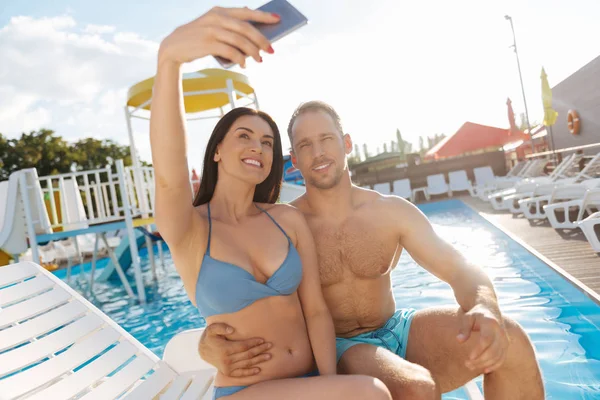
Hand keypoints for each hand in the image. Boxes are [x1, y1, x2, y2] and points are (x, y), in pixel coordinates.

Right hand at [158, 6, 279, 67]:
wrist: (173, 47)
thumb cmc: (198, 39)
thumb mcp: (213, 26)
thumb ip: (230, 25)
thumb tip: (253, 30)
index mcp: (219, 11)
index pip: (246, 12)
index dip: (263, 16)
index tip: (278, 19)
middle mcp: (215, 18)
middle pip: (246, 28)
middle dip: (261, 39)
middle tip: (270, 49)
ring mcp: (211, 31)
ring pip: (240, 41)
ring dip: (252, 51)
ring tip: (259, 60)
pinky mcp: (207, 44)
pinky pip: (230, 51)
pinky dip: (240, 58)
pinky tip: (244, 64)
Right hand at [198, 323, 272, 376]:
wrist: (203, 350)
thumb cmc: (210, 337)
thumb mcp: (212, 329)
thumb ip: (221, 327)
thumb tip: (232, 329)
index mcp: (225, 349)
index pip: (243, 346)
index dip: (253, 343)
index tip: (262, 339)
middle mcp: (227, 360)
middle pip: (248, 355)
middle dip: (260, 350)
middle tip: (270, 345)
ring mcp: (228, 368)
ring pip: (247, 363)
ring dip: (259, 360)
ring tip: (268, 356)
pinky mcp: (228, 372)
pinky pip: (241, 373)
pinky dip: (250, 372)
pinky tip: (258, 370)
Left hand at [457, 305, 508, 373]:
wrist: (489, 309)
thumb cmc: (475, 314)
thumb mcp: (467, 317)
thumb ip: (464, 329)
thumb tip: (459, 340)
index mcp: (490, 323)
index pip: (486, 339)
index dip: (479, 350)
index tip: (469, 357)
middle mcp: (500, 332)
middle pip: (493, 350)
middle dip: (480, 360)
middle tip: (467, 364)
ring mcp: (505, 339)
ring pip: (498, 356)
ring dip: (485, 364)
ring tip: (471, 367)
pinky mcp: (506, 345)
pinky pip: (502, 358)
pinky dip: (494, 366)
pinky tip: (484, 370)